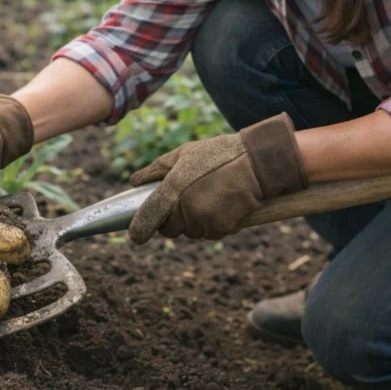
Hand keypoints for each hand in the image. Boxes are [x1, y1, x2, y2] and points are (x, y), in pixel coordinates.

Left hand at [127, 112, 306, 242]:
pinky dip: (214, 225)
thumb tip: (134, 182)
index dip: (140, 228)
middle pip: (171, 229)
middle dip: (174, 220)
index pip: (149, 215)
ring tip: (208, 198)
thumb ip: (156, 169)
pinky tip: (222, 205)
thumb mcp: (184, 153)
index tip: (136, 236)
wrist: (256, 162)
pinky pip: (211, 233)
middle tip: (185, 202)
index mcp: (173, 186)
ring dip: (195, 222)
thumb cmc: (218, 154)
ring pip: (192, 232)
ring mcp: (205, 219)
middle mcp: (187, 207)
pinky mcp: (223, 228)